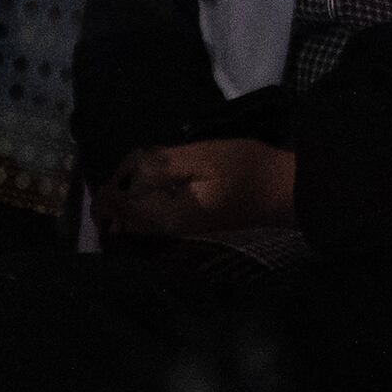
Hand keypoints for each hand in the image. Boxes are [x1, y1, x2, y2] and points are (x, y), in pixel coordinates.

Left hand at [99, 138, 294, 247]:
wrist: (286, 192)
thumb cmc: (246, 168)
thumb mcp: (201, 157)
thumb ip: (160, 164)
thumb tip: (129, 171)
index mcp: (167, 215)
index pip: (119, 207)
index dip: (106, 191)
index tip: (105, 177)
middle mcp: (169, 232)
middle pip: (125, 223)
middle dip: (112, 205)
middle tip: (110, 182)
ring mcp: (182, 234)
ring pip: (139, 226)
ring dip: (126, 209)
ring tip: (125, 186)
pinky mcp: (192, 229)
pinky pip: (155, 223)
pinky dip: (144, 210)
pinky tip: (149, 191)